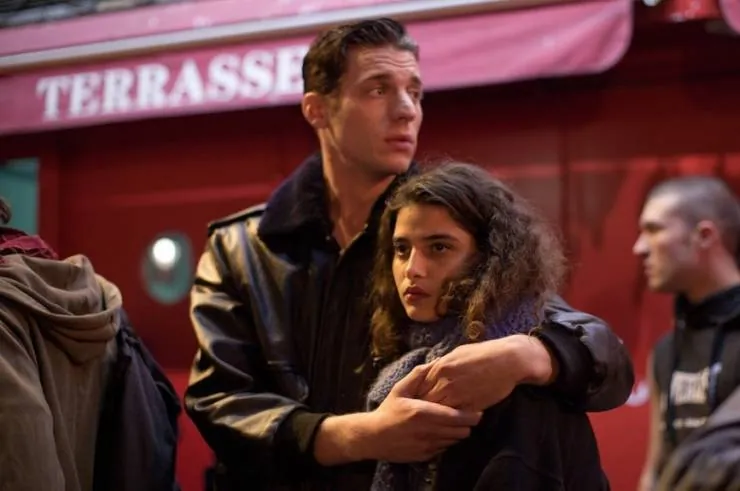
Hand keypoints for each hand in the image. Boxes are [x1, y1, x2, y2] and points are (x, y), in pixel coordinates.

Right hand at [316, 364, 479, 464]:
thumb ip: (418, 375)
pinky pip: (445, 448)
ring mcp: (428, 446)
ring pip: (455, 441)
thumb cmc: (389, 410)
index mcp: (424, 413)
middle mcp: (428, 431)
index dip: (473, 415)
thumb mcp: (400, 389)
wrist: (373, 437)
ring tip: (451, 422)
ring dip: (457, 432)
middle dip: (467, 424)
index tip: (478, 410)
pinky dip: (446, 441)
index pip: (459, 417)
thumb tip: (436, 361)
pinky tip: (438, 432)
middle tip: (464, 415)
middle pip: (463, 431)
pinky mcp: (426, 456)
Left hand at [417, 334, 554, 411]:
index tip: (414, 404)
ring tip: (432, 422)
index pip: (419, 387)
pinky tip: (450, 423)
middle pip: (425, 402)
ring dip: (436, 417)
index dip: (416, 397)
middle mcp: (446, 382)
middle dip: (422, 409)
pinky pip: (456, 417)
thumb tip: (430, 372)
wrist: (508, 360)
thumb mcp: (457, 353)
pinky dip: (452, 421)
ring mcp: (459, 395)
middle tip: (419, 417)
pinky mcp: (472, 406)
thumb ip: (441, 365)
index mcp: (440, 368)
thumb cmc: (484, 353)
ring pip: (439, 412)